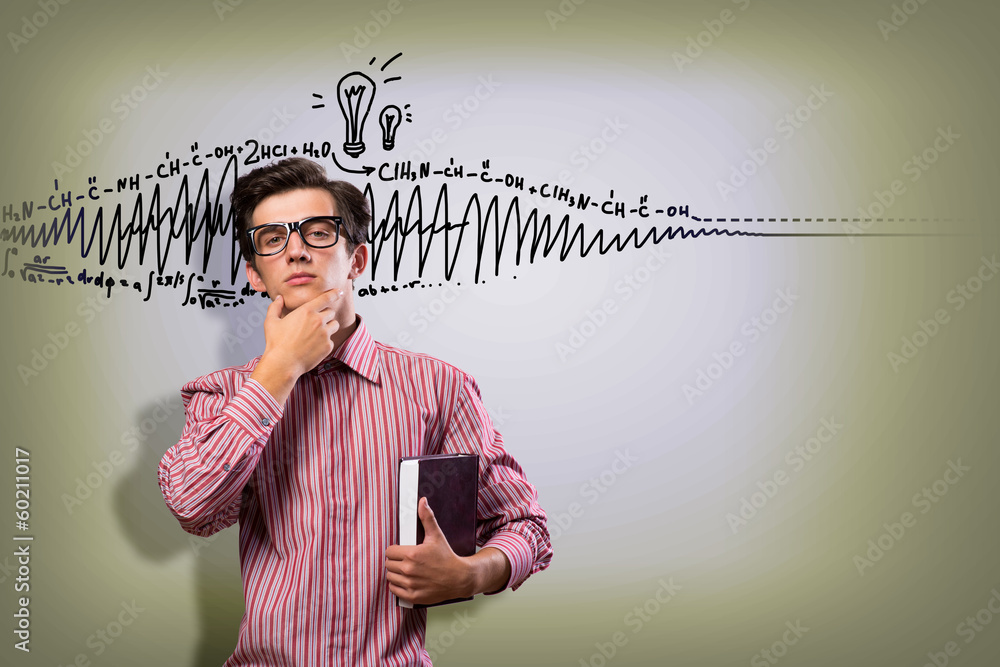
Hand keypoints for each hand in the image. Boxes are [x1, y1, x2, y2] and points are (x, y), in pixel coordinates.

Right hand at [250, 289, 342, 403]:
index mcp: (306, 311)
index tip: (339, 292)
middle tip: (316, 322)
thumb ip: (276, 307)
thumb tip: (279, 298)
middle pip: (331, 312)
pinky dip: (325, 342)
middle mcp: (318, 320)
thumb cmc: (276, 343)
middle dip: (325, 315)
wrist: (283, 364)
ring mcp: (325, 334)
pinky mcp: (328, 346)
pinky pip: (331, 340)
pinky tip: (313, 346)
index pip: (326, 298)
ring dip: (328, 327)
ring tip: (316, 334)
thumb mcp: (271, 322)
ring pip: (334, 325)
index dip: (334, 294)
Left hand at [385, 497, 474, 605]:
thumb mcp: (436, 535)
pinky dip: (397, 586)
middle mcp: (409, 570)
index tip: (402, 551)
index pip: (389, 551)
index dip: (394, 550)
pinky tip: (406, 581)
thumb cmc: (447, 556)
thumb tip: (422, 501)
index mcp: (412, 554)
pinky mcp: (412, 596)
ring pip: (390, 577)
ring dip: (395, 573)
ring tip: (405, 570)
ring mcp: (410, 585)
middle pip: (388, 564)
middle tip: (404, 560)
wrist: (459, 578)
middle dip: (394, 561)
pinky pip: (394, 590)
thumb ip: (427, 518)